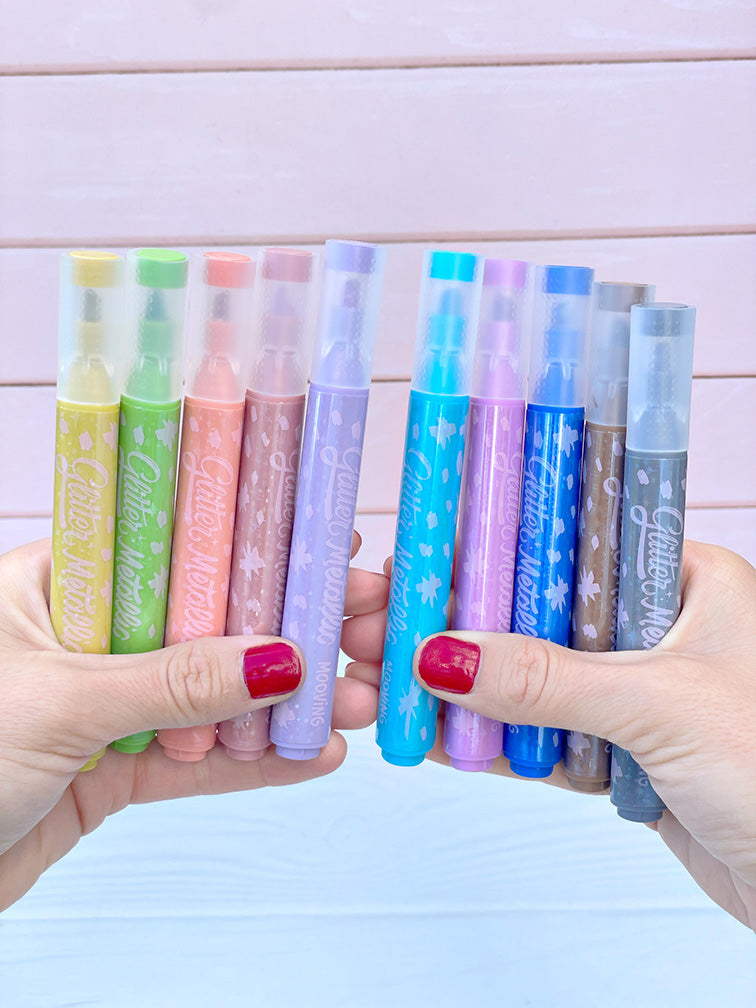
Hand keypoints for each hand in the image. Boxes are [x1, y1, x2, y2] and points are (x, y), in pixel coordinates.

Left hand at [0, 534, 383, 909]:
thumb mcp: (60, 704)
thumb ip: (172, 682)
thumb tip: (278, 657)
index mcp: (59, 580)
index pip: (175, 543)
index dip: (256, 543)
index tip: (327, 545)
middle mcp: (89, 632)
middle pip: (209, 618)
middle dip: (292, 626)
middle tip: (369, 625)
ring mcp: (104, 702)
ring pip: (211, 693)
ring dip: (287, 700)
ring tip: (365, 695)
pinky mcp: (113, 769)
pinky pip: (195, 761)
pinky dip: (252, 763)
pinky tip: (315, 754)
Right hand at [343, 541, 755, 929]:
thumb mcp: (658, 706)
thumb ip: (548, 679)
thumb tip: (443, 655)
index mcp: (685, 580)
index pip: (569, 542)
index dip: (492, 549)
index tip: (421, 557)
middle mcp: (656, 627)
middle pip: (536, 613)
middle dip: (457, 625)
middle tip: (379, 625)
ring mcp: (636, 693)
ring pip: (531, 679)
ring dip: (462, 686)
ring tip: (383, 680)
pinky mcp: (621, 753)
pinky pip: (543, 736)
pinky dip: (492, 740)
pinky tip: (430, 734)